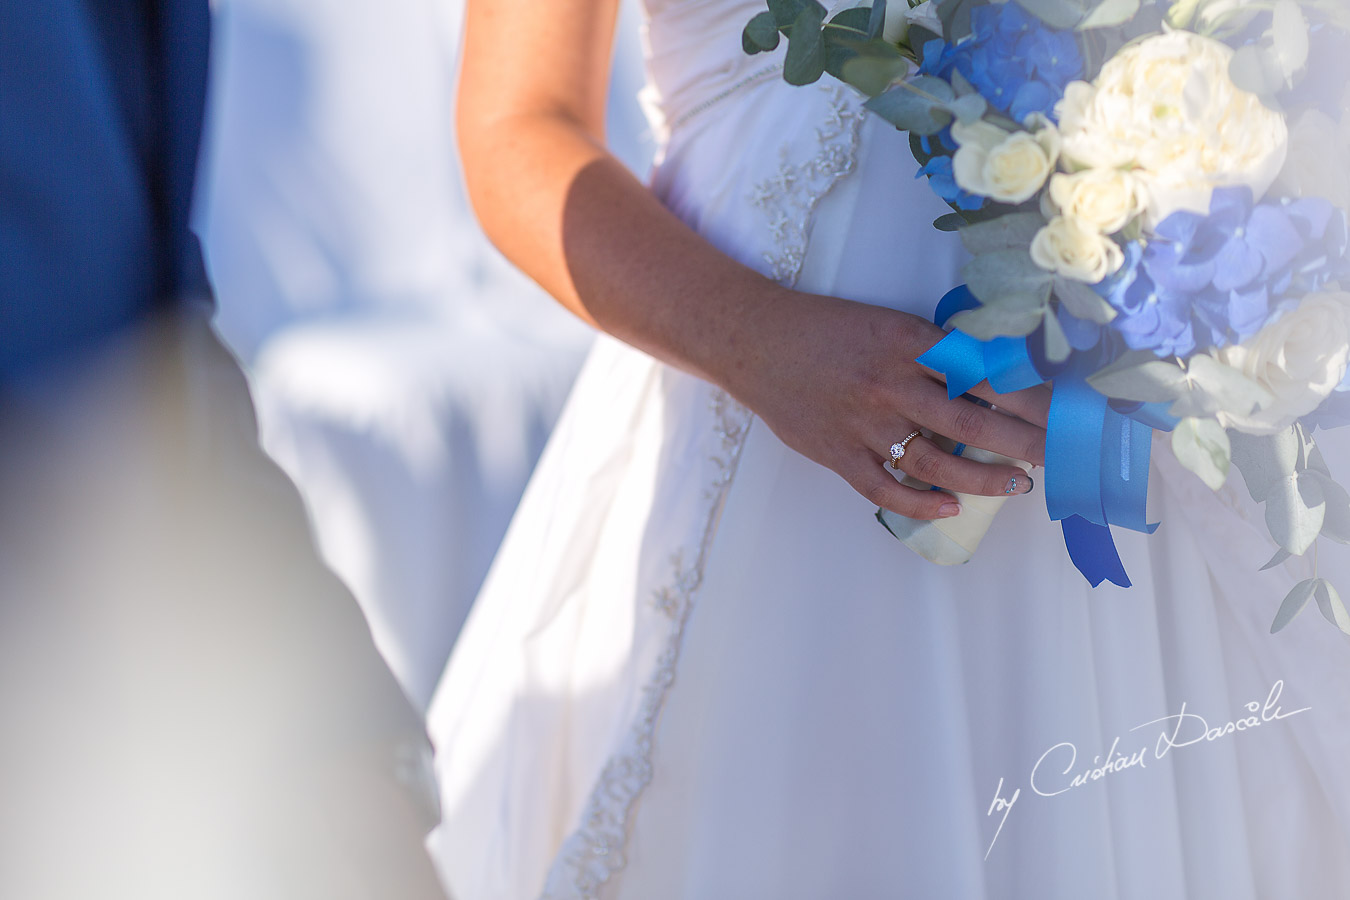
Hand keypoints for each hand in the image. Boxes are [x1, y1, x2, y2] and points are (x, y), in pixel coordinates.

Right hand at [723, 288, 1051, 520]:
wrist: (756, 341)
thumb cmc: (826, 330)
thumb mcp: (888, 325)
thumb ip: (934, 352)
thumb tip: (994, 377)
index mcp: (908, 343)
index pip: (984, 374)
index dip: (1031, 396)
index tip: (1067, 410)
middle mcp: (890, 385)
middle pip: (973, 422)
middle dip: (1025, 443)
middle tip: (1060, 455)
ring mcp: (863, 424)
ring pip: (936, 462)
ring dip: (984, 478)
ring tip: (1020, 484)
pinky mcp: (838, 453)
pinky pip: (885, 488)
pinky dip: (921, 503)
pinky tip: (951, 507)